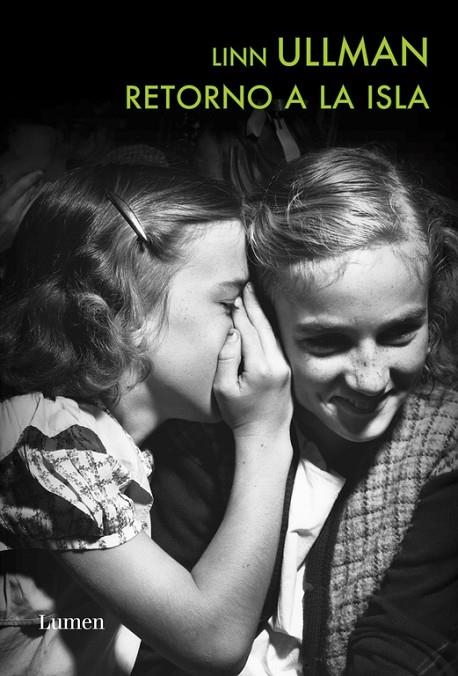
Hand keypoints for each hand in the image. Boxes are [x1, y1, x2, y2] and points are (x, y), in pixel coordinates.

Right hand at [0, 170, 42, 251]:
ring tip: (46, 189)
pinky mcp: (18, 235)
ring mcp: (17, 227)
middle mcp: (12, 217)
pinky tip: (38, 207)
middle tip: (44, 179)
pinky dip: (34, 211)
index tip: (39, 172)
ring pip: (32, 208)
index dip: (30, 178)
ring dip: (39, 198)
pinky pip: (29, 219)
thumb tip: (10, 186)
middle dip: (36, 187)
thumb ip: (1, 195)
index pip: (19, 188)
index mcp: (2, 206)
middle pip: (29, 197)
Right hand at [213, 283, 291, 441]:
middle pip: (263, 326)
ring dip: (261, 312)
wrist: (266, 435)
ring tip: (252, 295)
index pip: (248, 332)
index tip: (233, 297)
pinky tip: (261, 317)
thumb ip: (227, 358)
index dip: (239, 313)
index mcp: (261, 367)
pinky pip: (276, 341)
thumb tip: (233, 331)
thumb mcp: (224, 389)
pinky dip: (267, 326)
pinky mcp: (287, 368)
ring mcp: (285, 365)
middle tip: (245, 286)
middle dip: (253, 305)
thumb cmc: (240, 415)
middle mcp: (277, 363)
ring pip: (271, 332)